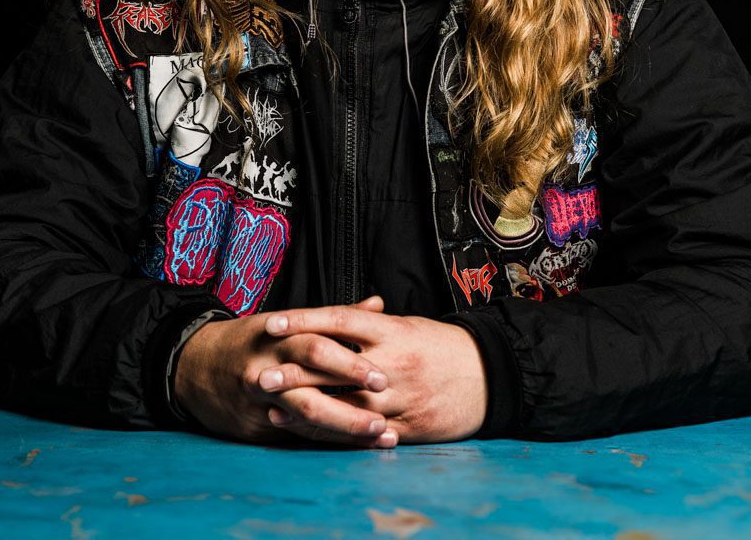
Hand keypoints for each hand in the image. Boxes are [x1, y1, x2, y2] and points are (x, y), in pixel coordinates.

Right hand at [174, 296, 396, 446]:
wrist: (194, 366)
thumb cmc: (254, 340)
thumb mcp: (288, 321)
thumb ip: (336, 317)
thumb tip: (378, 304)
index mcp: (281, 334)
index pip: (319, 343)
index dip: (351, 360)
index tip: (384, 375)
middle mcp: (270, 362)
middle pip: (312, 375)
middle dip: (349, 389)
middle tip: (384, 400)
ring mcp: (260, 396)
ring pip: (304, 411)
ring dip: (345, 423)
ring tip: (379, 432)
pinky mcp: (253, 425)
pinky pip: (294, 434)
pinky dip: (325, 441)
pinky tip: (353, 449)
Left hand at [262, 305, 488, 443]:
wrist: (490, 376)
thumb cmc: (441, 346)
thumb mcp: (406, 325)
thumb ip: (369, 323)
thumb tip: (330, 317)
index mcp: (392, 331)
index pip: (340, 319)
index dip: (305, 320)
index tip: (273, 323)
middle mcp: (392, 363)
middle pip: (335, 366)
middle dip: (295, 371)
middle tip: (260, 373)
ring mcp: (398, 398)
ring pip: (344, 404)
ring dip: (305, 408)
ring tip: (271, 406)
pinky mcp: (405, 427)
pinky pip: (363, 432)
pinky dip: (333, 433)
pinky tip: (307, 432)